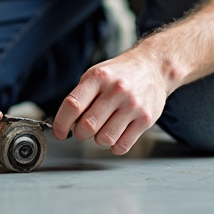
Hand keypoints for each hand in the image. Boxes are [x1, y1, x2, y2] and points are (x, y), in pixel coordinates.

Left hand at [52, 50, 169, 154]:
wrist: (154, 67)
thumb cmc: (120, 74)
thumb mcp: (96, 75)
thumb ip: (81, 97)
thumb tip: (66, 124)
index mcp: (99, 77)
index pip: (72, 105)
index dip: (61, 123)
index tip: (60, 132)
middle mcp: (117, 90)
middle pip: (87, 126)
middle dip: (81, 133)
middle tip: (85, 128)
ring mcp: (133, 105)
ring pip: (104, 139)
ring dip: (99, 139)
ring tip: (105, 126)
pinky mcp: (146, 119)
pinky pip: (122, 146)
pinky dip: (115, 145)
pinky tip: (117, 133)